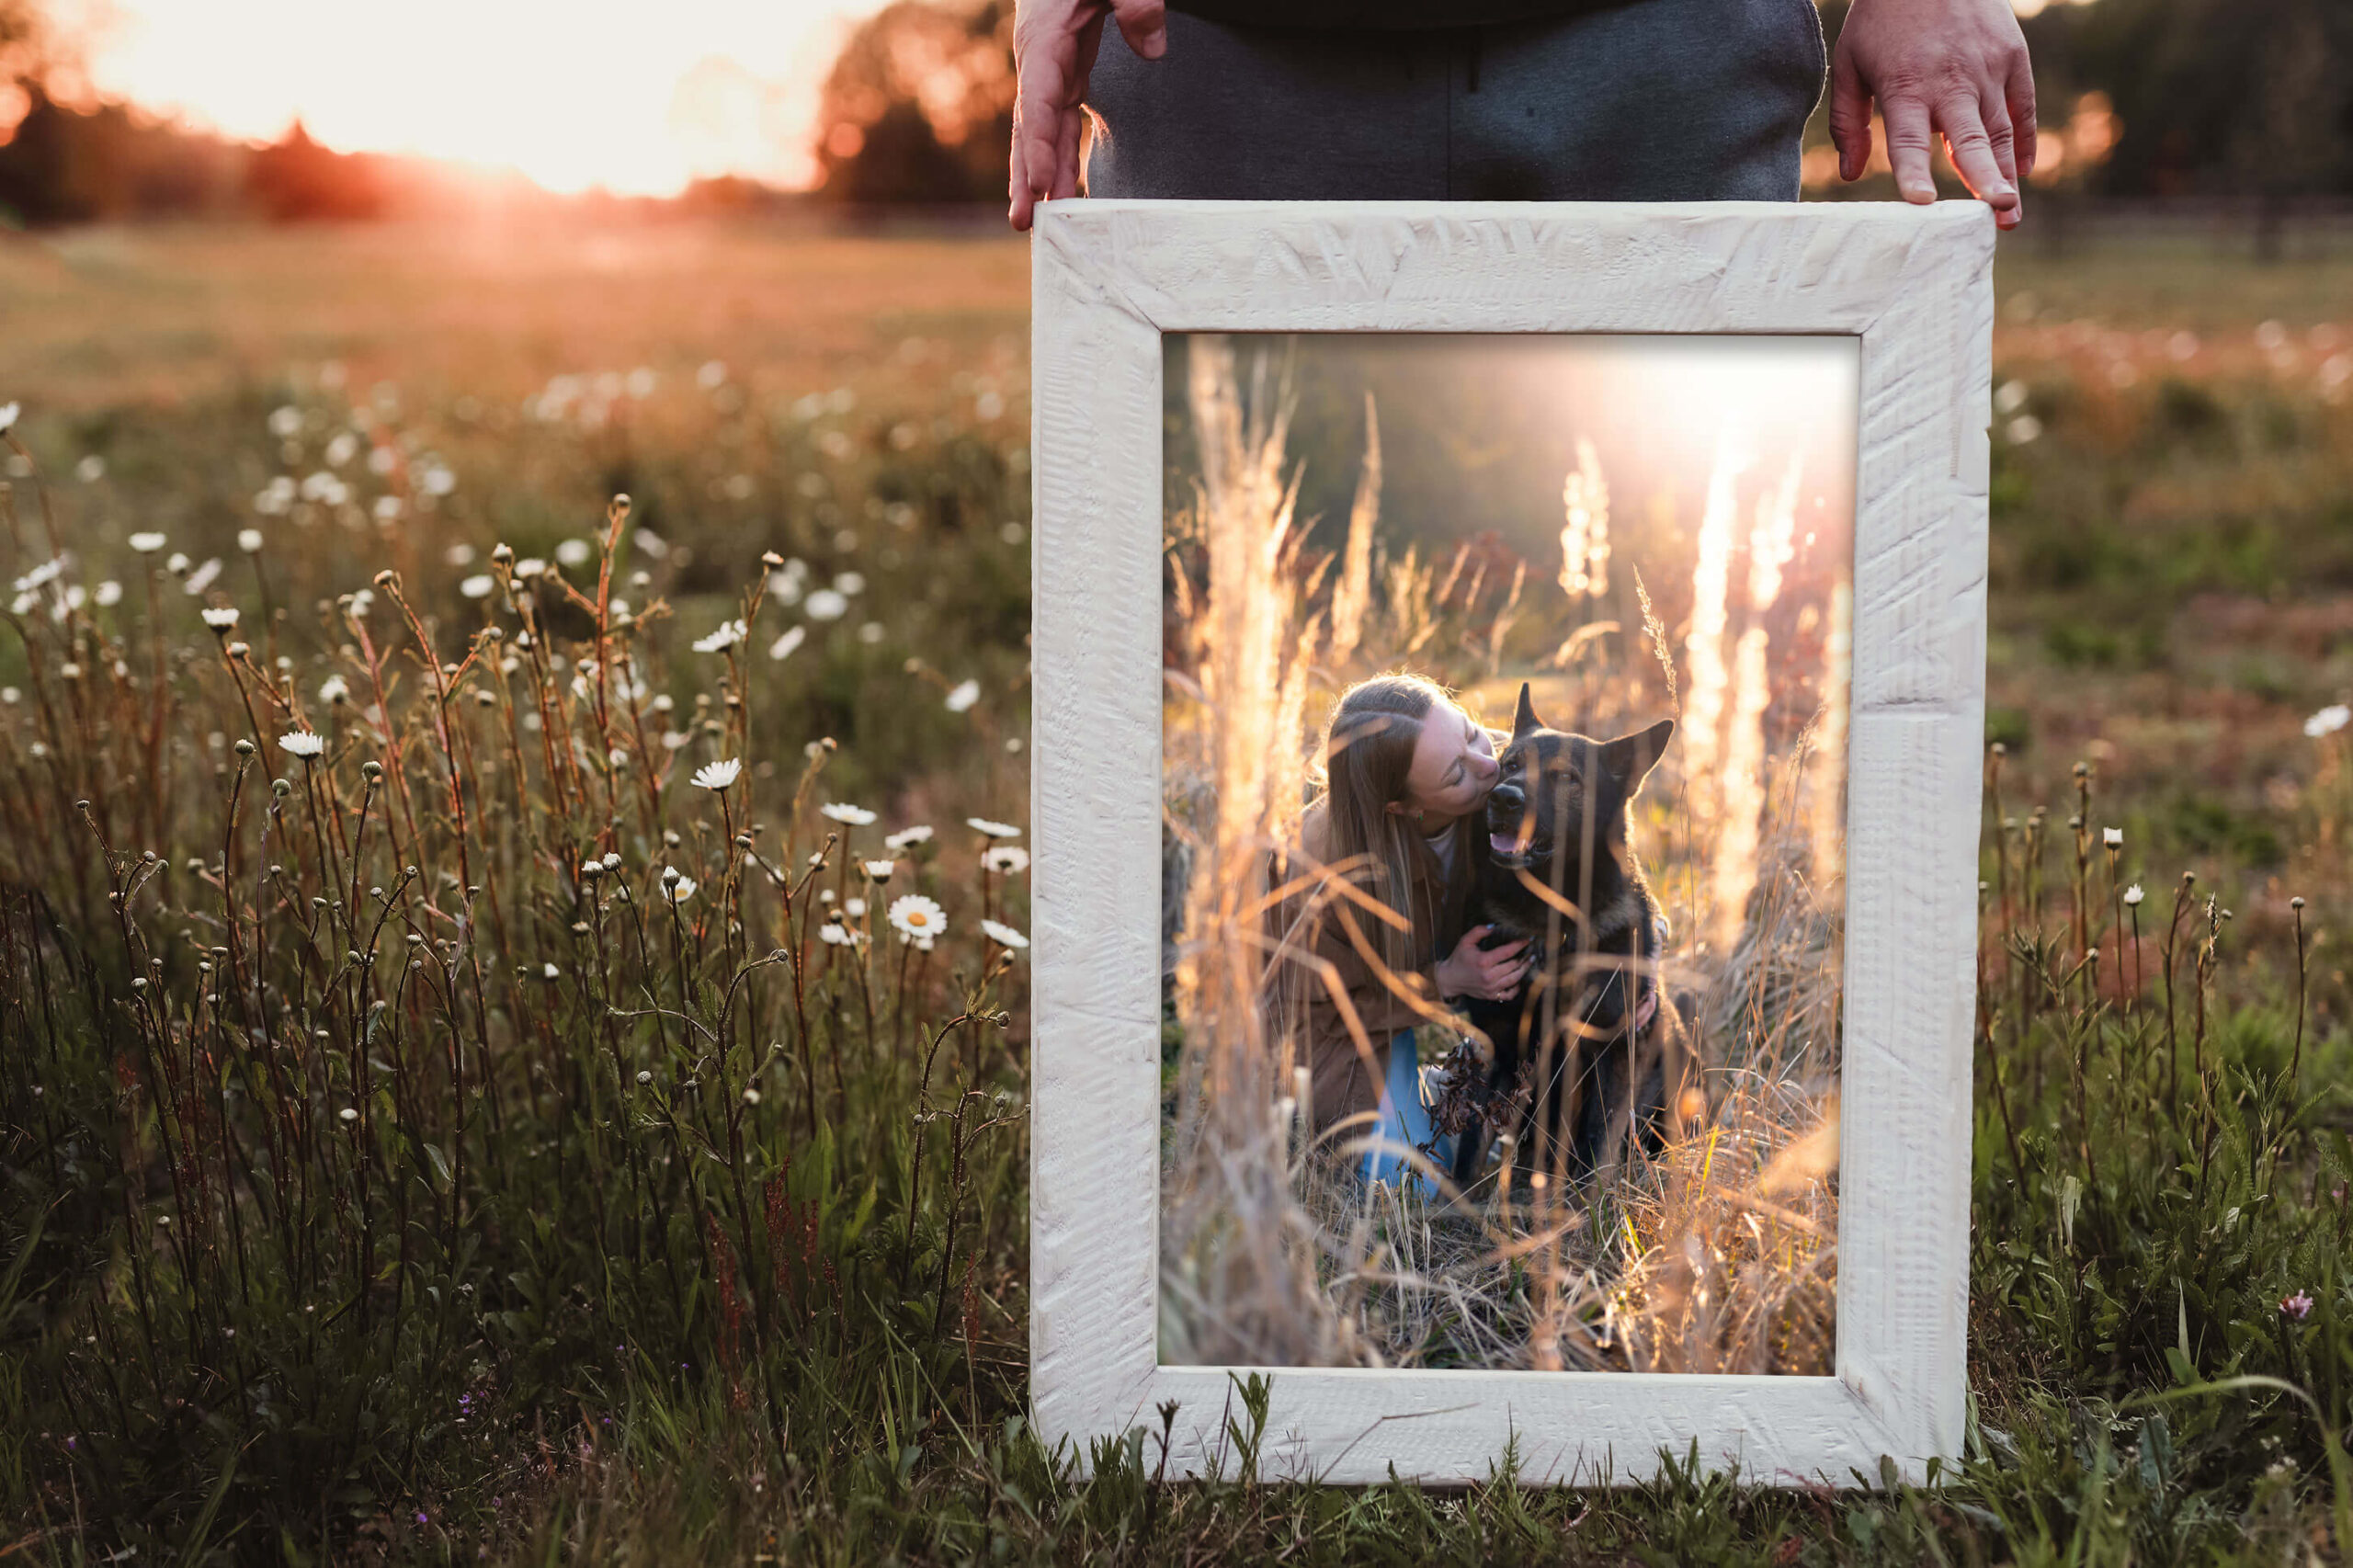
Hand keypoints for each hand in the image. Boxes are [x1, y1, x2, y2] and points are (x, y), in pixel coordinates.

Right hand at [1009, 0, 1167, 231]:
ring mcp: (1051, 75)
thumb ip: (1134, 3)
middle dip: (1023, 178)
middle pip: (1027, 129)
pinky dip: (1056, 160)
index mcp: (1045, 42)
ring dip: (1038, 179)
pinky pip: (1058, 127)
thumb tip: (1156, 50)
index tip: (1042, 186)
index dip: (1036, 146)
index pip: (1037, 102)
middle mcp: (1040, 65)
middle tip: (1021, 224)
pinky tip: (1059, 194)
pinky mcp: (1067, 79)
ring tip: (1035, 225)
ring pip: (1040, 134)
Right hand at [1437, 926, 1531, 1002]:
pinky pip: (1510, 994)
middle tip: (1531, 950)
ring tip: (1530, 961)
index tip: (1528, 940)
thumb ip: (1479, 931)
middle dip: (1525, 956)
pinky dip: (1517, 988)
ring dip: (1525, 969)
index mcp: (1483, 961)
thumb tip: (1495, 927)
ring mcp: (1491, 988)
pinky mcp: (1491, 996)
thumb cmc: (1459, 959)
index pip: (1507, 952)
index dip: (1520, 945)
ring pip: (1515, 979)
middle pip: (1514, 965)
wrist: (1450, 980)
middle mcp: (1489, 976)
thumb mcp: (1465, 941)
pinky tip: (1519, 978)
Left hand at [1829, 0, 2035, 230]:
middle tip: (1999, 214)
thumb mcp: (1850, 63)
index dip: (1913, 172)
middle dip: (1985, 178)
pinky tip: (2022, 170)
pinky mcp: (2013, 56)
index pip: (1907, 140)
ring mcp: (1987, 68)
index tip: (1921, 203)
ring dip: (2006, 174)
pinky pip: (2022, 107)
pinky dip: (2024, 140)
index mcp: (1906, 86)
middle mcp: (1951, 81)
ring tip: (2008, 215)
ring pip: (2000, 131)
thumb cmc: (1882, 18)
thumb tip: (1849, 175)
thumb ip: (1847, 121)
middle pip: (1969, 139)